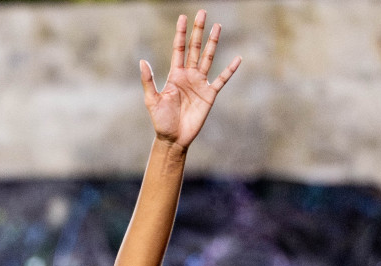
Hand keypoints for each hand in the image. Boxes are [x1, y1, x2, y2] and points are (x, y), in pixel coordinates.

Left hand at [141, 11, 240, 150]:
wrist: (173, 138)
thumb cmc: (161, 121)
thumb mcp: (152, 100)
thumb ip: (148, 80)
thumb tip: (142, 61)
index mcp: (174, 75)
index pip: (179, 49)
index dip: (181, 34)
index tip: (182, 17)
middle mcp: (188, 76)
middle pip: (195, 48)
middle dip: (198, 31)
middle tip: (202, 12)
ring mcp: (200, 83)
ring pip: (208, 58)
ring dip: (212, 43)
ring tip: (217, 26)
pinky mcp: (210, 94)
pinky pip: (222, 79)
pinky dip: (229, 69)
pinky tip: (237, 58)